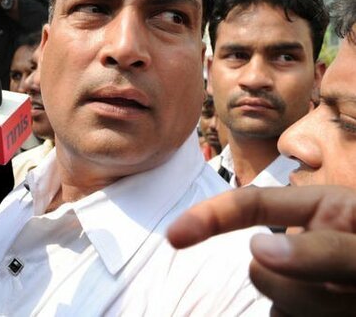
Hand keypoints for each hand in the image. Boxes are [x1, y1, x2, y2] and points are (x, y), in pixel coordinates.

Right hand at [167, 185, 355, 315]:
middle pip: (261, 270)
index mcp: (319, 210)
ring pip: (274, 306)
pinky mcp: (303, 314)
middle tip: (351, 296)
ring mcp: (307, 288)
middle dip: (297, 289)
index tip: (173, 237)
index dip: (209, 215)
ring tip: (352, 307)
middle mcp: (306, 247)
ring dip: (309, 312)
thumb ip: (323, 250)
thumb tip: (254, 252)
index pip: (251, 205)